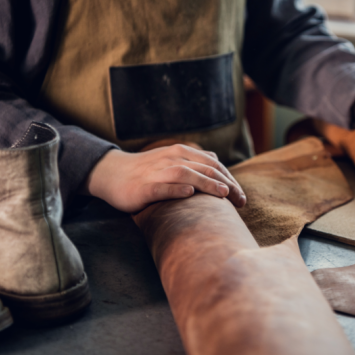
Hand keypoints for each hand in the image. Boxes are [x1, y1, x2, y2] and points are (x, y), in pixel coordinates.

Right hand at [84, 145, 245, 212]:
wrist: (111, 173)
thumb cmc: (146, 170)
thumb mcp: (171, 160)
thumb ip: (193, 160)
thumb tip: (215, 159)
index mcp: (181, 153)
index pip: (214, 165)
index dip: (230, 180)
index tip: (242, 197)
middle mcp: (172, 159)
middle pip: (206, 169)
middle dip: (227, 185)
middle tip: (241, 202)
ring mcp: (158, 172)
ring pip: (187, 174)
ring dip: (207, 184)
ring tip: (223, 194)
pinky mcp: (144, 187)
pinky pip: (162, 187)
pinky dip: (176, 189)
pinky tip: (188, 194)